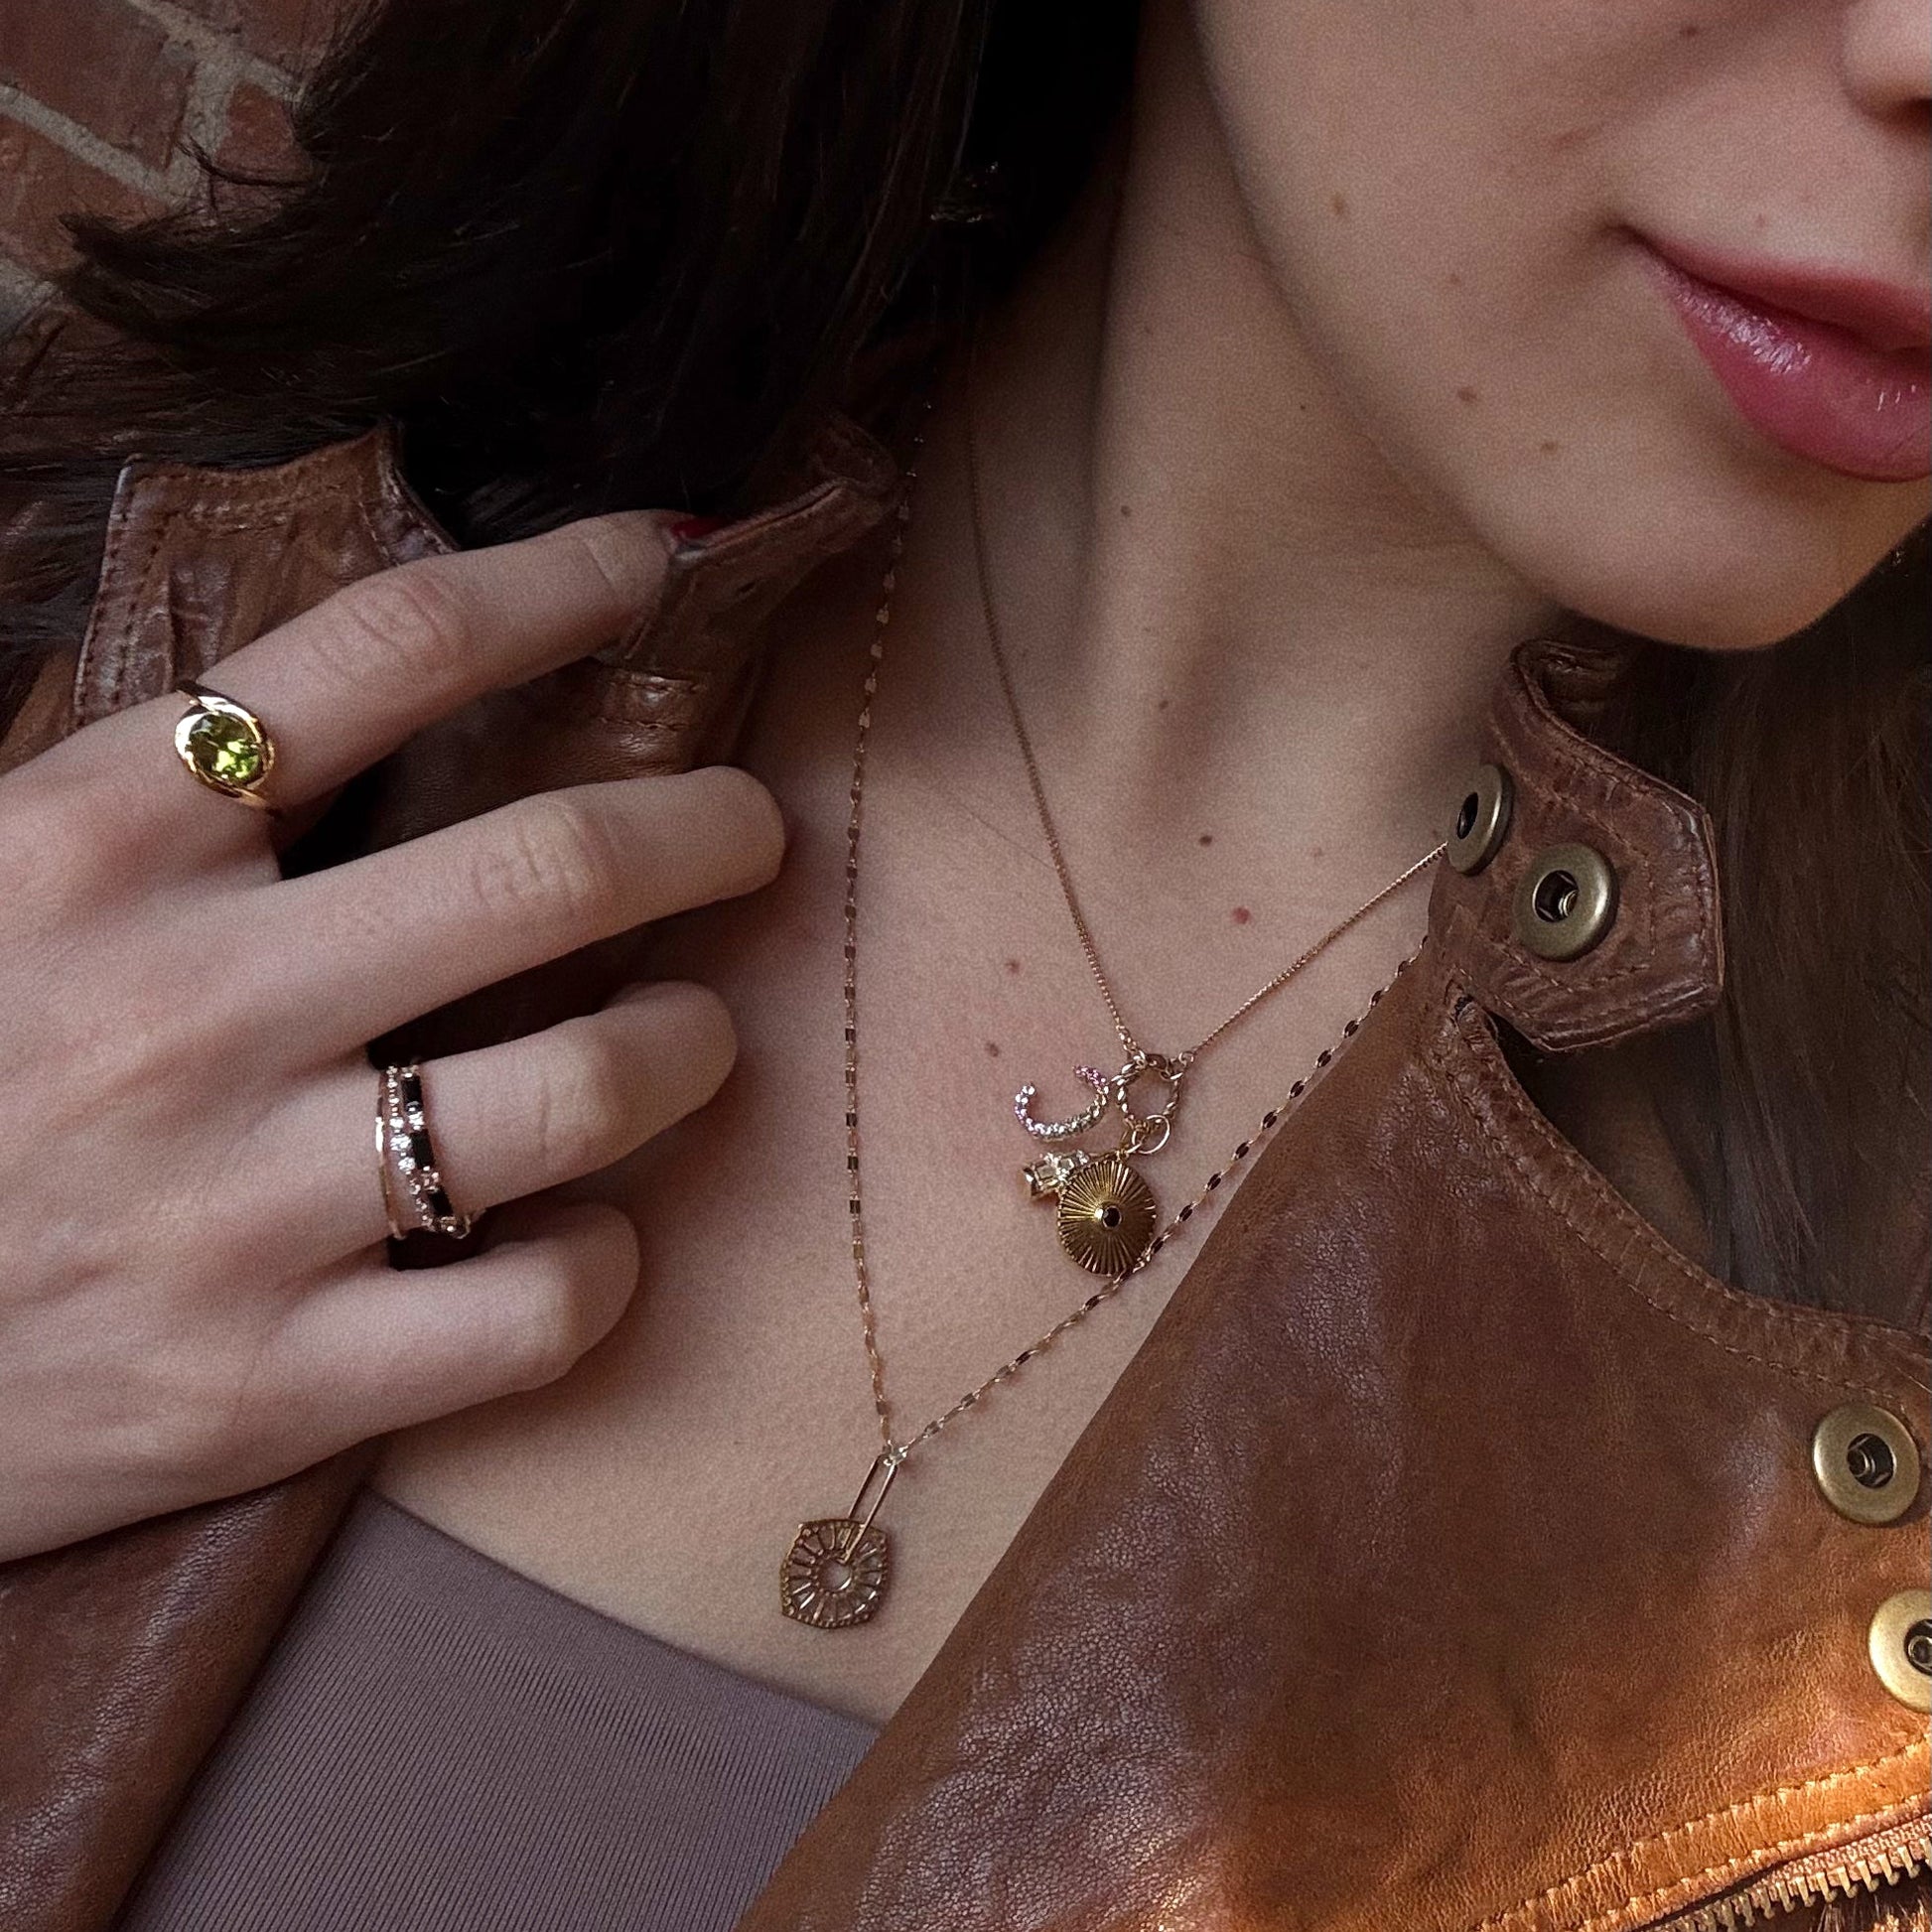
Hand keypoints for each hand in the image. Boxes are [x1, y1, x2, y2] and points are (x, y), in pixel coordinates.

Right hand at [0, 514, 785, 1559]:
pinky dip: (606, 1264)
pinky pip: (535, 1310)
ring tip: (693, 1030)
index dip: (565, 580)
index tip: (664, 562)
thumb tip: (384, 686)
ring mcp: (229, 1205)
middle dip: (707, 829)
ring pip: (585, 1087)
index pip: (390, 646)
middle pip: (551, 867)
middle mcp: (182, 1004)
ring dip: (689, 1043)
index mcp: (96, 836)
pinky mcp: (262, 1385)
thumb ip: (162, 786)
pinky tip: (592, 1233)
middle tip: (753, 831)